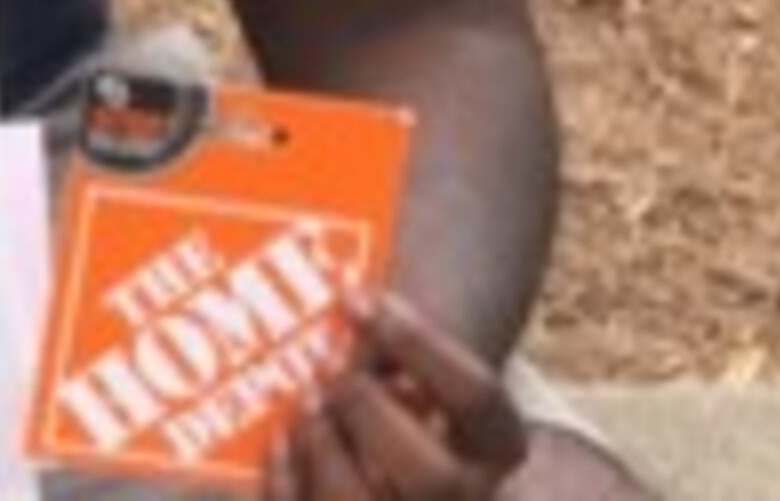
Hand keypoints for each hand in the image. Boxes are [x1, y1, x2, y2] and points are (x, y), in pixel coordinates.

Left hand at [266, 292, 532, 500]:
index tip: (356, 298)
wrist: (408, 463)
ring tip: (305, 400)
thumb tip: (343, 319)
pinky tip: (281, 440)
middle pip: (434, 476)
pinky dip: (290, 481)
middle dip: (371, 414)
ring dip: (326, 450)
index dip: (417, 341)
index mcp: (498, 444)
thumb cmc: (408, 396)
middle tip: (326, 365)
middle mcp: (469, 494)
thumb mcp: (421, 368)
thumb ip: (393, 347)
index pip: (477, 395)